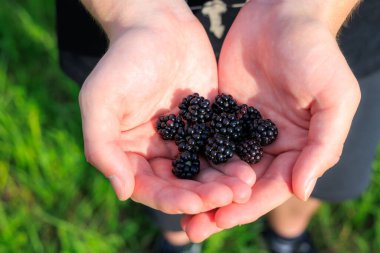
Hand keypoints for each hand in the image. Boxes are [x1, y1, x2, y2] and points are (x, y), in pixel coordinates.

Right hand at [79, 2, 254, 213]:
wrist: (158, 24)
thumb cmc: (124, 59)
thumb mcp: (101, 99)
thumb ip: (102, 146)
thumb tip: (122, 192)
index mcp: (130, 152)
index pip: (150, 188)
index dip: (172, 199)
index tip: (197, 203)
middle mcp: (157, 151)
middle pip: (182, 184)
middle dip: (205, 194)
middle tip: (231, 195)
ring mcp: (184, 139)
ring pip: (205, 170)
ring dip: (224, 181)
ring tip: (245, 184)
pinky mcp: (207, 124)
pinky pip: (222, 146)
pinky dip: (234, 157)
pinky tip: (250, 164)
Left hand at [182, 0, 359, 240]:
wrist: (282, 13)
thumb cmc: (315, 51)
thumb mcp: (334, 97)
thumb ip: (323, 145)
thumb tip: (302, 190)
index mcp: (299, 146)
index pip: (273, 186)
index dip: (248, 205)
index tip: (221, 219)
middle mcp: (271, 143)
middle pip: (244, 184)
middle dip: (220, 206)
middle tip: (192, 229)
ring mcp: (245, 128)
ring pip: (222, 167)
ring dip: (202, 189)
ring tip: (178, 209)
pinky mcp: (224, 111)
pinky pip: (208, 139)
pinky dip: (193, 158)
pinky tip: (174, 173)